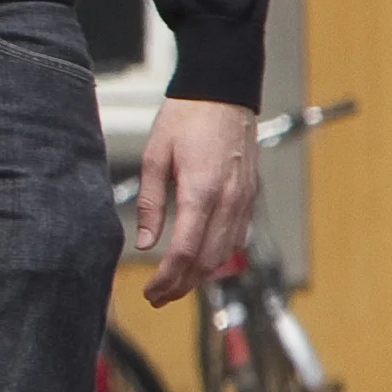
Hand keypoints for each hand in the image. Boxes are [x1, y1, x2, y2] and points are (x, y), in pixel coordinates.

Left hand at [130, 96, 259, 306]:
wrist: (223, 93)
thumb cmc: (186, 119)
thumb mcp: (155, 157)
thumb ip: (149, 203)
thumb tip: (142, 242)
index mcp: (201, 192)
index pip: (184, 251)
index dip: (166, 279)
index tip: (150, 292)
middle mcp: (228, 201)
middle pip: (207, 261)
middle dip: (182, 286)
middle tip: (157, 297)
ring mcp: (243, 200)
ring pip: (225, 254)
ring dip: (200, 276)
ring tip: (175, 287)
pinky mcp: (249, 197)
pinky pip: (236, 237)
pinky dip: (218, 257)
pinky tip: (200, 263)